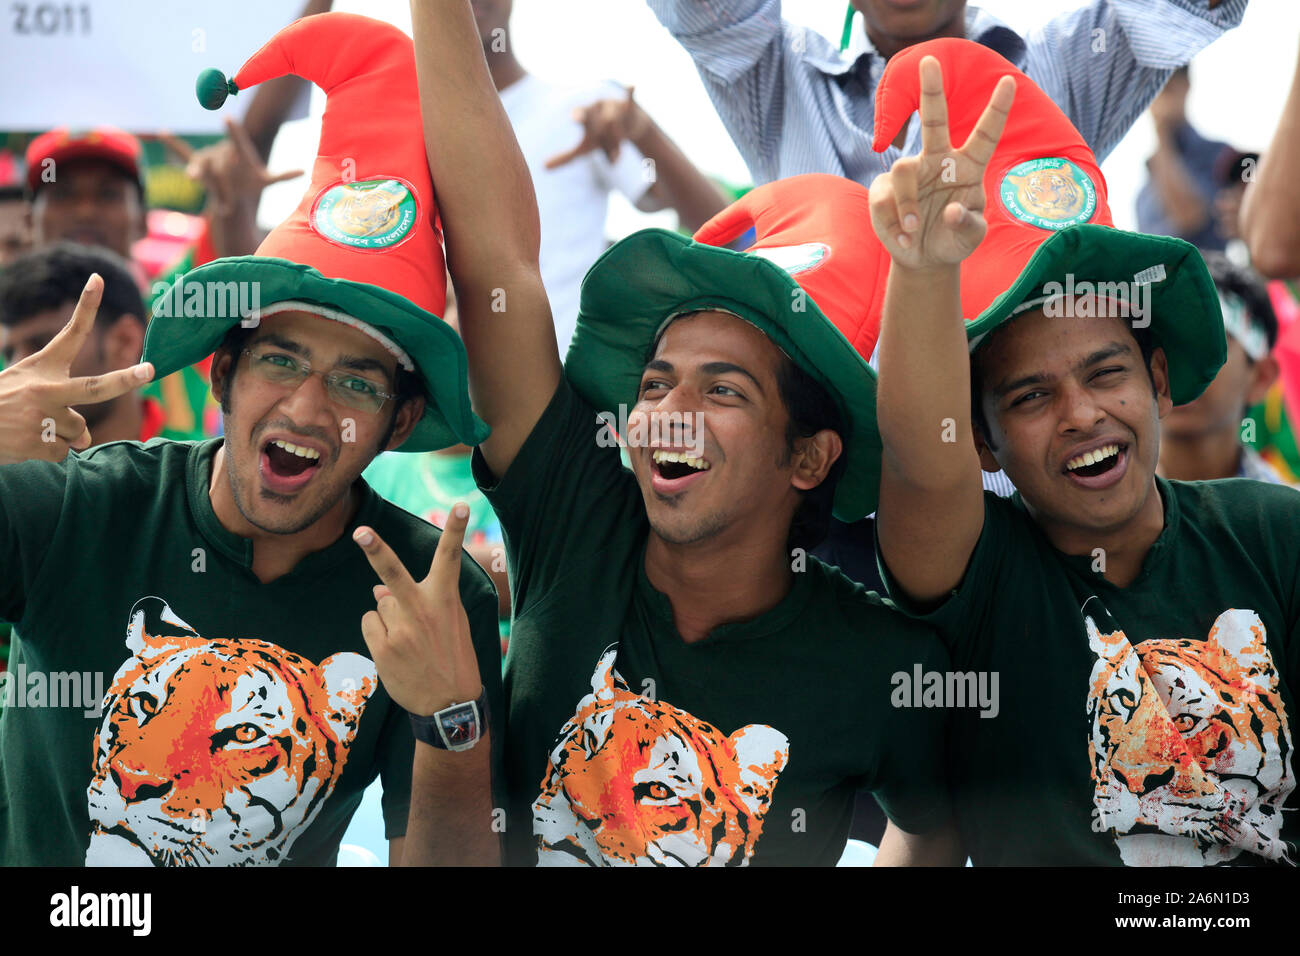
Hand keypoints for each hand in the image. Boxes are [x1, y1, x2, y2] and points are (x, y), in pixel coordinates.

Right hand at [0, 275, 152, 465]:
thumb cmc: (0, 404)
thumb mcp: (26, 389)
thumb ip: (62, 406)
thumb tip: (86, 438)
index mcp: (43, 367)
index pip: (70, 333)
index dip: (86, 306)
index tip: (98, 279)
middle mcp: (46, 388)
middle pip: (96, 387)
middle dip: (126, 379)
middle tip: (149, 370)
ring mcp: (43, 415)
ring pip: (79, 432)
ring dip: (62, 436)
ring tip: (30, 428)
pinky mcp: (38, 442)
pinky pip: (63, 453)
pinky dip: (49, 453)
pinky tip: (25, 443)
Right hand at [161, 118, 302, 215]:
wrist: (234, 191)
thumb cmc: (251, 183)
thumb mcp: (265, 181)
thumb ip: (282, 176)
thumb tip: (304, 171)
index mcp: (240, 151)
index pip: (237, 141)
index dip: (233, 132)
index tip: (227, 118)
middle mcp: (223, 150)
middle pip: (219, 162)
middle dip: (224, 179)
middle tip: (231, 194)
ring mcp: (209, 156)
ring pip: (203, 167)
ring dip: (203, 177)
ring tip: (196, 179)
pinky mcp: (197, 163)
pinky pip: (183, 152)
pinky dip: (173, 144)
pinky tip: (161, 132)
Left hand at [355, 502, 481, 716]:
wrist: (449, 704)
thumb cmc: (450, 655)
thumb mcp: (446, 623)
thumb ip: (417, 600)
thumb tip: (378, 590)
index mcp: (445, 599)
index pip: (450, 557)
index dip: (456, 529)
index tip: (461, 505)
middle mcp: (422, 610)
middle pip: (393, 573)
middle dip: (376, 549)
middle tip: (360, 532)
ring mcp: (400, 630)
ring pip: (381, 605)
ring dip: (389, 617)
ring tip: (409, 641)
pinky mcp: (383, 648)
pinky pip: (370, 624)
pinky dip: (378, 633)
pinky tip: (396, 650)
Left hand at [545, 86, 649, 168]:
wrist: (627, 126)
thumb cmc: (601, 137)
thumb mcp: (584, 148)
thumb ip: (565, 157)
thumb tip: (543, 167)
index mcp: (586, 116)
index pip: (582, 116)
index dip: (579, 115)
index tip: (575, 116)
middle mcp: (598, 107)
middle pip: (603, 125)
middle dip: (608, 141)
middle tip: (611, 153)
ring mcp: (612, 105)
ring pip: (616, 124)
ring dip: (618, 141)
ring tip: (618, 149)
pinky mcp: (628, 106)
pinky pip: (629, 99)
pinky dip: (630, 94)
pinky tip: (632, 86)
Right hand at [868, 56, 1013, 270]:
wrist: (923, 259)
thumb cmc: (953, 240)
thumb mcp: (970, 238)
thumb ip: (968, 225)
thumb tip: (953, 210)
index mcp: (968, 167)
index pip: (985, 134)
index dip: (996, 110)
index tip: (1009, 81)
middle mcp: (939, 161)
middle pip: (934, 120)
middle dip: (932, 90)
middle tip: (930, 61)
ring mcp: (910, 173)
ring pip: (903, 168)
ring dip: (907, 205)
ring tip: (914, 231)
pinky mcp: (884, 189)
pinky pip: (884, 198)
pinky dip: (894, 223)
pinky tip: (904, 239)